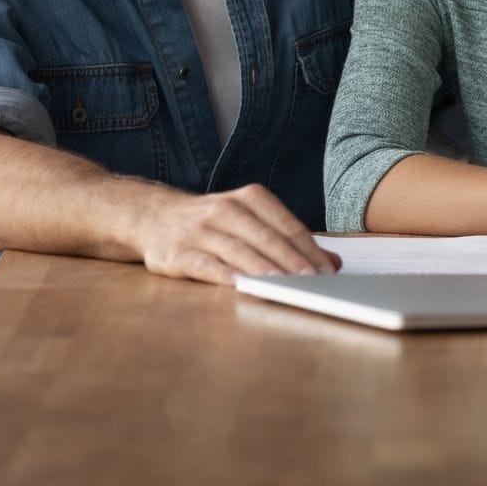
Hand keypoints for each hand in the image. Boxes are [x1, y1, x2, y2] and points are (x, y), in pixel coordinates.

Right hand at [132, 183, 339, 285]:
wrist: (153, 216)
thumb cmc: (214, 223)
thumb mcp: (252, 221)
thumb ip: (290, 240)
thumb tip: (333, 263)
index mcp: (250, 198)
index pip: (286, 225)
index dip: (308, 249)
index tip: (327, 271)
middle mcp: (226, 209)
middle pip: (266, 238)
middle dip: (292, 262)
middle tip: (314, 282)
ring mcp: (200, 230)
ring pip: (239, 251)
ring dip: (264, 269)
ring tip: (286, 286)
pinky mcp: (178, 252)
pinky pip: (206, 265)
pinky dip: (226, 276)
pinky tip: (243, 287)